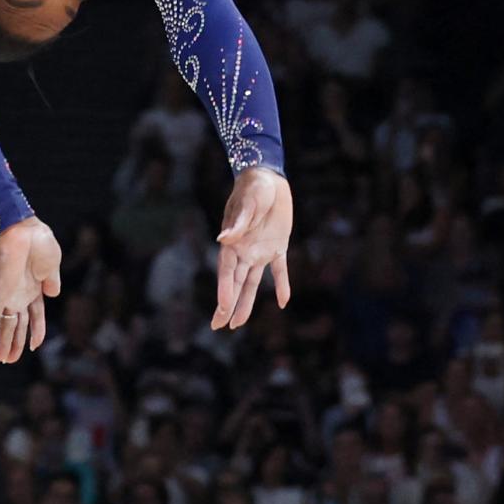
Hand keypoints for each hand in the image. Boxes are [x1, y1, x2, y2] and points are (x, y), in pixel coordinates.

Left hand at [0, 218, 60, 363]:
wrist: (24, 228)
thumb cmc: (40, 241)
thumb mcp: (53, 265)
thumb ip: (52, 282)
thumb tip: (53, 295)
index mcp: (36, 288)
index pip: (36, 316)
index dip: (36, 332)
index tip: (35, 347)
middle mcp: (21, 294)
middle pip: (18, 325)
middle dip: (15, 344)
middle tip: (8, 361)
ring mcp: (10, 294)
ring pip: (6, 324)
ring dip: (4, 343)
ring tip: (0, 360)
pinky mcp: (0, 290)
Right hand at [214, 168, 292, 329]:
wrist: (268, 177)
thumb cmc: (253, 187)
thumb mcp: (247, 203)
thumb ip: (238, 223)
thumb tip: (223, 239)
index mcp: (233, 242)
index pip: (227, 272)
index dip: (224, 290)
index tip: (223, 308)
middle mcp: (244, 250)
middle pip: (235, 283)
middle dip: (227, 305)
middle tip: (219, 326)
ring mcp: (260, 250)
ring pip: (252, 283)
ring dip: (246, 302)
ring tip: (238, 324)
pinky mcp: (278, 246)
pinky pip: (280, 270)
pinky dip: (282, 285)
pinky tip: (283, 302)